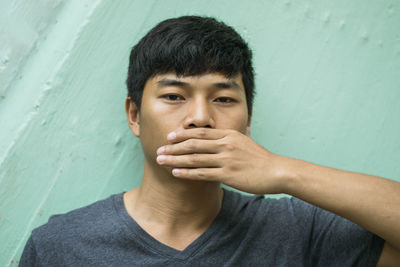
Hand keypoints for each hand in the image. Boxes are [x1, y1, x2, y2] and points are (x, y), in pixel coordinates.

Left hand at [156, 128, 290, 193]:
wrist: (277, 171)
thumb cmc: (261, 158)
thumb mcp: (246, 140)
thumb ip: (234, 136)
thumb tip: (228, 133)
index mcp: (229, 134)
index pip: (201, 132)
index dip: (183, 133)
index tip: (169, 136)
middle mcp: (225, 144)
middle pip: (193, 143)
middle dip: (174, 146)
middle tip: (159, 149)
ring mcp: (226, 159)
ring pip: (195, 158)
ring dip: (175, 159)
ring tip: (161, 160)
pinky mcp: (228, 174)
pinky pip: (202, 173)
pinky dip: (187, 172)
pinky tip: (175, 172)